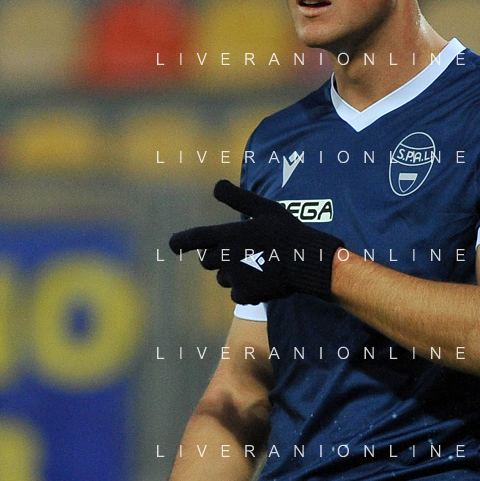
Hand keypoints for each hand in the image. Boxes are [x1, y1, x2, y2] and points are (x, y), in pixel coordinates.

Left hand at [169, 179, 345, 303]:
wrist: (307, 261)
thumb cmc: (286, 232)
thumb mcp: (264, 208)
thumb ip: (238, 198)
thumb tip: (216, 185)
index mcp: (227, 235)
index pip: (194, 238)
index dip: (180, 241)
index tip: (172, 245)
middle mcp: (225, 257)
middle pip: (206, 261)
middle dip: (216, 257)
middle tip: (238, 252)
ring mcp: (235, 278)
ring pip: (223, 278)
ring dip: (232, 273)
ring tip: (256, 265)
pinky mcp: (245, 295)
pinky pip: (236, 294)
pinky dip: (246, 289)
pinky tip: (263, 280)